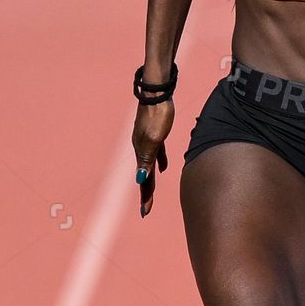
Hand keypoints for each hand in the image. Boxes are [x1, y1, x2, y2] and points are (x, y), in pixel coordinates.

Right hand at [132, 100, 172, 217]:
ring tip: (150, 195)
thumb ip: (148, 160)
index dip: (145, 197)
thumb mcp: (154, 139)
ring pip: (149, 166)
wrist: (156, 93)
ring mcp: (147, 141)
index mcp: (141, 152)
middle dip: (146, 194)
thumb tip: (140, 180)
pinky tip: (164, 168)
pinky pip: (157, 154)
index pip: (143, 180)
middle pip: (144, 176)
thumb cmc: (158, 115)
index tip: (145, 213)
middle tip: (146, 210)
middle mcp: (141, 148)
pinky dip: (160, 163)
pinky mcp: (155, 134)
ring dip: (150, 181)